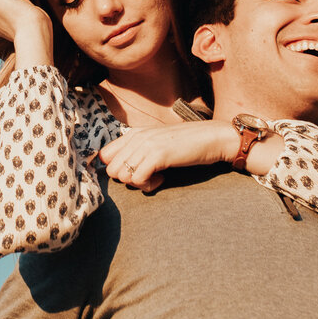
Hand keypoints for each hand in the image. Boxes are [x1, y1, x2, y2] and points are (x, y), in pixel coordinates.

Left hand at [100, 120, 238, 191]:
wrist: (212, 137)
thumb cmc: (187, 144)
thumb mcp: (157, 143)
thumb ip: (138, 150)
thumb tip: (120, 170)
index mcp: (134, 133)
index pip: (105, 155)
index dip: (116, 169)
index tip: (134, 172)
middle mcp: (137, 137)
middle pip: (111, 169)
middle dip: (126, 179)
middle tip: (146, 177)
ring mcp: (147, 144)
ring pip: (122, 176)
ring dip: (138, 183)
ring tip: (156, 178)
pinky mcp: (158, 155)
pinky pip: (137, 179)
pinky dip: (148, 185)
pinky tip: (162, 179)